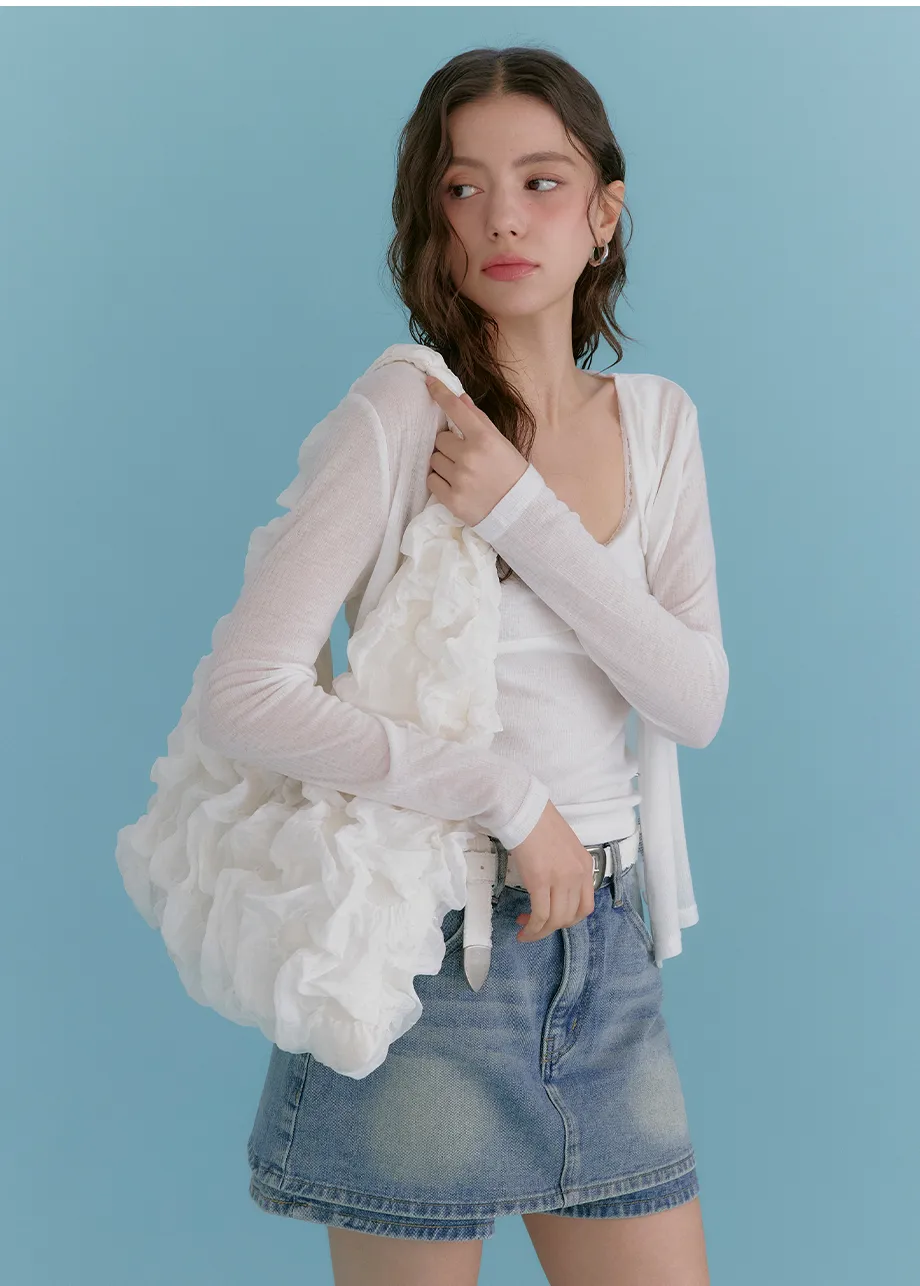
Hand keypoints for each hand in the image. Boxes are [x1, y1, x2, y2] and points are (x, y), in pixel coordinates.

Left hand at [423, 374, 528, 526]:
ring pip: (434, 460)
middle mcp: (469, 457)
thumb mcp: (502, 444)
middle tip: (464, 456)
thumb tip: (460, 398)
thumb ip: (480, 421)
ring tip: (462, 473)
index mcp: (484, 439)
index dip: (440, 393)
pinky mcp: (451, 499)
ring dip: (444, 463)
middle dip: (449, 446)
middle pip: (440, 439)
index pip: (456, 409)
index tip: (428, 381)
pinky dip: (440, 481)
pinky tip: (456, 485)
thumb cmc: (512, 473)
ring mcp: (459, 479)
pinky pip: (431, 480)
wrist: (520, 512)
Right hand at [507, 800, 597, 943]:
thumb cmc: (539, 824)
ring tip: (526, 928)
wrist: (525, 810)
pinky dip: (532, 928)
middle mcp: (577, 875)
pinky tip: (523, 928)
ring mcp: (560, 879)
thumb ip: (566, 868)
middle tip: (535, 924)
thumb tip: (554, 888)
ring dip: (540, 931)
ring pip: (556, 920)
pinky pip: (540, 915)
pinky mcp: (540, 881)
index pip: (586, 906)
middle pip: (570, 916)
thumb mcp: (564, 848)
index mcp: (585, 866)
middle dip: (552, 927)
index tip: (553, 918)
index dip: (569, 919)